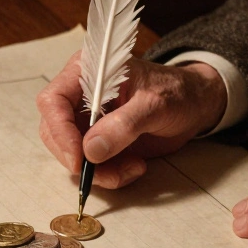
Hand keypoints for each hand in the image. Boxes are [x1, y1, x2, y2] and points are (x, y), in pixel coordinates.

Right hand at [36, 52, 227, 188]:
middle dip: (78, 158)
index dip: (59, 131)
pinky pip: (90, 165)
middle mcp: (80, 95)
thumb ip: (124, 125)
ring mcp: (87, 120)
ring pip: (71, 154)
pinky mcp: (98, 141)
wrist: (194, 105)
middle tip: (108, 172)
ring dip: (99, 171)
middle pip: (54, 132)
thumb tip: (91, 150)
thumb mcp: (156, 105)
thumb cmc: (176, 92)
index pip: (53, 101)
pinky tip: (135, 167)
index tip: (79, 158)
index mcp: (88, 72)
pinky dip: (109, 175)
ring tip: (134, 168)